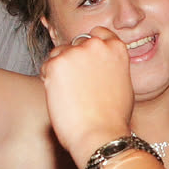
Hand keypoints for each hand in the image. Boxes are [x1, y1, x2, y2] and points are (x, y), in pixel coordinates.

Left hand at [40, 27, 134, 163]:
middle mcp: (96, 45)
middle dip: (74, 59)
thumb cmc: (113, 118)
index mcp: (116, 48)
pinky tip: (60, 97)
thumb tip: (101, 65)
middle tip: (76, 85)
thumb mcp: (122, 84)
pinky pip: (46, 66)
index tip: (87, 61)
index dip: (90, 47)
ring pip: (59, 54)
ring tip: (70, 94)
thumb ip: (111, 66)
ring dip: (60, 69)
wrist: (100, 134)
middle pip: (76, 44)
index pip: (98, 33)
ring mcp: (75, 52)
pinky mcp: (56, 64)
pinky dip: (48, 80)